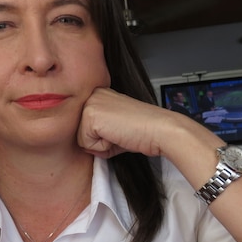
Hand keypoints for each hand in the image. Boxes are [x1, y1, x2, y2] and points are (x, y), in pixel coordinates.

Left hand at [77, 87, 222, 159]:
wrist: (160, 129)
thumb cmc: (143, 130)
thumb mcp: (116, 125)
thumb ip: (99, 131)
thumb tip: (84, 145)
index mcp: (99, 94)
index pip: (86, 127)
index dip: (104, 136)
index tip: (123, 128)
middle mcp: (92, 94)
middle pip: (81, 133)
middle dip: (101, 141)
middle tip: (122, 132)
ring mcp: (90, 103)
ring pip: (82, 140)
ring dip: (102, 145)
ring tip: (121, 133)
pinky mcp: (90, 115)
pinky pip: (86, 145)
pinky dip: (103, 148)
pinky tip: (118, 135)